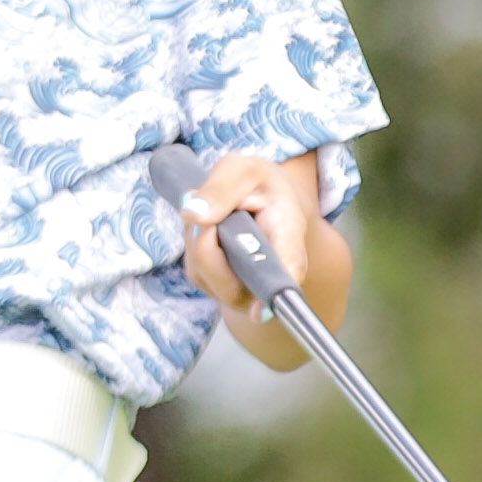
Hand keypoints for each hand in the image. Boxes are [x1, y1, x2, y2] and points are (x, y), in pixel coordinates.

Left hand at [181, 149, 349, 374]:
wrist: (268, 204)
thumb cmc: (261, 187)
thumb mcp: (244, 170)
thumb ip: (221, 187)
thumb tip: (193, 215)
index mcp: (288, 240)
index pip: (286, 271)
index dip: (273, 294)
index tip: (261, 311)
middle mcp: (268, 275)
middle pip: (226, 276)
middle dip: (207, 236)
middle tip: (219, 203)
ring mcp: (242, 288)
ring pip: (203, 268)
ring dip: (199, 234)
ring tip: (221, 212)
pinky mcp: (217, 288)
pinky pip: (194, 267)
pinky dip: (195, 241)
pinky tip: (213, 227)